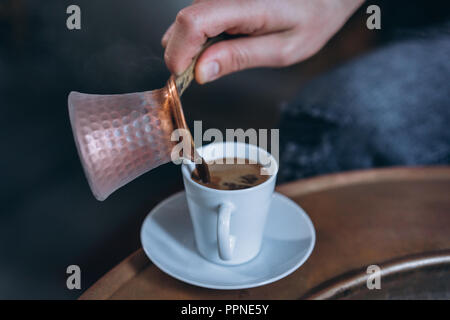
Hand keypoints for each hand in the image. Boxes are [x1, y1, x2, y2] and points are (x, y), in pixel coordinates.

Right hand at [162, 0, 363, 83]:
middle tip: (200, 74)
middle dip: (183, 51)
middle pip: (185, 20)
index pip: (194, 23)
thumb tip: (200, 73)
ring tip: (219, 55)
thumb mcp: (282, 50)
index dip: (178, 51)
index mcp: (248, 5)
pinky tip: (222, 40)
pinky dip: (203, 31)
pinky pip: (200, 11)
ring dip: (194, 42)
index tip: (179, 75)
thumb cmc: (312, 18)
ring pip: (190, 16)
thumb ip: (240, 58)